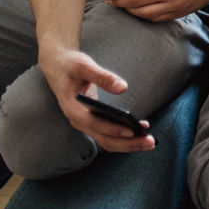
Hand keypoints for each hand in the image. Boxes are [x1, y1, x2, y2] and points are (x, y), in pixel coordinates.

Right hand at [38, 44, 153, 153]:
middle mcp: (78, 121)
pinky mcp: (92, 122)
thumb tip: (123, 87)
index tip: (132, 130)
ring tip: (151, 142)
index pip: (94, 124)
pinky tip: (142, 132)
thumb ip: (102, 76)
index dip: (113, 129)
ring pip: (108, 141)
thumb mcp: (83, 65)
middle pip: (104, 139)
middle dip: (128, 143)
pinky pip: (109, 136)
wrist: (58, 66)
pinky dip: (125, 138)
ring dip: (129, 144)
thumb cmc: (70, 65)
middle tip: (150, 141)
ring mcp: (85, 124)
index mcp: (72, 108)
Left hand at [101, 0, 208, 21]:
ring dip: (129, 10)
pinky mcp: (178, 14)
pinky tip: (137, 11)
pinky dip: (143, 16)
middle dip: (118, 2)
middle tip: (107, 1)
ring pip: (143, 13)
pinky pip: (155, 18)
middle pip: (135, 1)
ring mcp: (173, 5)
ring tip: (121, 6)